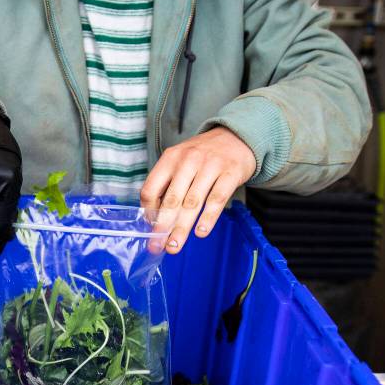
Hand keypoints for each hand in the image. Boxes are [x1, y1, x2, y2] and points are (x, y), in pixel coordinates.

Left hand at [140, 127, 256, 253]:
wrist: (237, 137)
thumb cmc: (202, 156)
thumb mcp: (180, 161)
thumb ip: (167, 184)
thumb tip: (153, 218)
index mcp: (170, 158)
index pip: (151, 188)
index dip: (148, 211)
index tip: (149, 229)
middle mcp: (188, 160)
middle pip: (172, 199)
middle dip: (163, 226)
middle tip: (157, 246)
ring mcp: (210, 166)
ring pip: (193, 203)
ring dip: (182, 228)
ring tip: (175, 245)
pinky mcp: (230, 174)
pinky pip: (217, 199)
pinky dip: (208, 218)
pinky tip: (201, 232)